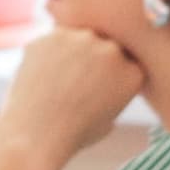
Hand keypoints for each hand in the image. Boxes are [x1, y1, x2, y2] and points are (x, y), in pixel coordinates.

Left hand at [0, 26, 148, 166]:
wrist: (36, 134)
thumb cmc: (73, 134)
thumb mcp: (109, 119)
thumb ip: (113, 91)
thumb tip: (103, 79)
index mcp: (133, 73)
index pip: (128, 62)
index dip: (112, 72)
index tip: (98, 85)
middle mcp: (112, 50)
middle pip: (106, 44)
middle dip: (93, 59)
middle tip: (76, 81)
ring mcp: (82, 38)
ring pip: (78, 38)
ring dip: (71, 53)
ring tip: (57, 82)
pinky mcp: (53, 34)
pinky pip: (53, 41)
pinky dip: (47, 54)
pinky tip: (42, 77)